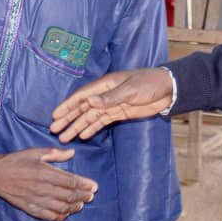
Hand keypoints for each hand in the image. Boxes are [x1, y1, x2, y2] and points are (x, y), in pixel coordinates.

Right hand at [0, 147, 97, 220]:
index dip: (84, 185)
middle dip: (83, 196)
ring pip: (61, 208)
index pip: (70, 181)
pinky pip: (49, 216)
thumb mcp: (35, 152)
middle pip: (69, 196)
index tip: (94, 186)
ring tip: (82, 204)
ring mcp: (36, 200)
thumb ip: (55, 154)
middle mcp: (42, 188)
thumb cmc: (16, 161)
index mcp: (44, 173)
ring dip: (74, 207)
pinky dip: (60, 216)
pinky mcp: (30, 208)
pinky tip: (66, 213)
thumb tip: (72, 153)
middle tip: (91, 195)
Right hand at [50, 68, 173, 141]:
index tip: (55, 115)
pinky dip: (92, 128)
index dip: (68, 105)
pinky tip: (83, 135)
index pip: (82, 96)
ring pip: (90, 117)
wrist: (167, 89)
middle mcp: (105, 95)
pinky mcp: (119, 113)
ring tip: (65, 137)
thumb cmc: (149, 83)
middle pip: (82, 108)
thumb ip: (110, 97)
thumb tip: (90, 102)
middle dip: (68, 119)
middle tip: (54, 129)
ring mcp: (111, 104)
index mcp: (105, 85)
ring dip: (77, 126)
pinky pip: (101, 121)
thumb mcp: (130, 90)